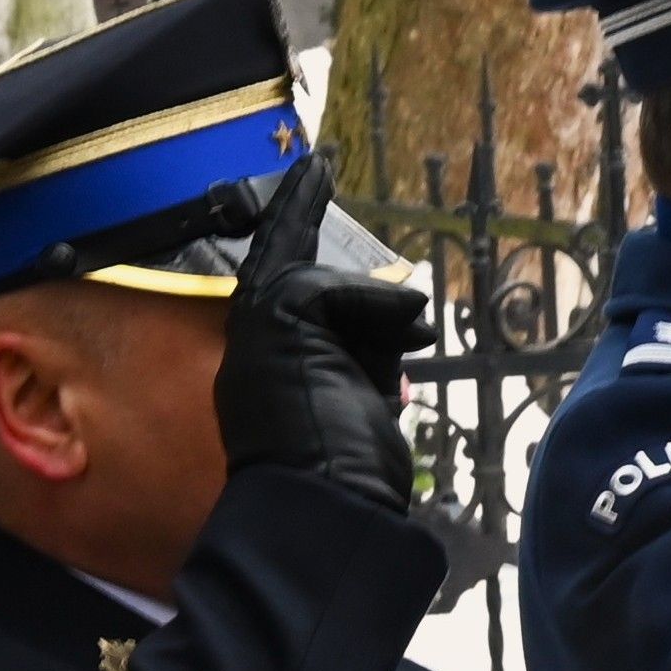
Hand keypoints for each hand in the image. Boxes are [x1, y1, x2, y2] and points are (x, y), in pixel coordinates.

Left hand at [212, 149, 429, 516]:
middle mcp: (282, 341)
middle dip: (362, 285)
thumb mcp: (291, 332)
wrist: (332, 504)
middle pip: (328, 282)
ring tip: (413, 334)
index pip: (277, 245)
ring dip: (389, 319)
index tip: (318, 166)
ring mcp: (322, 372)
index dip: (297, 204)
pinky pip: (382, 355)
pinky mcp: (359, 401)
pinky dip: (398, 350)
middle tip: (396, 300)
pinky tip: (412, 359)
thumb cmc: (304, 418)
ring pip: (362, 317)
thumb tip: (398, 309)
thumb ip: (323, 291)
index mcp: (256, 321)